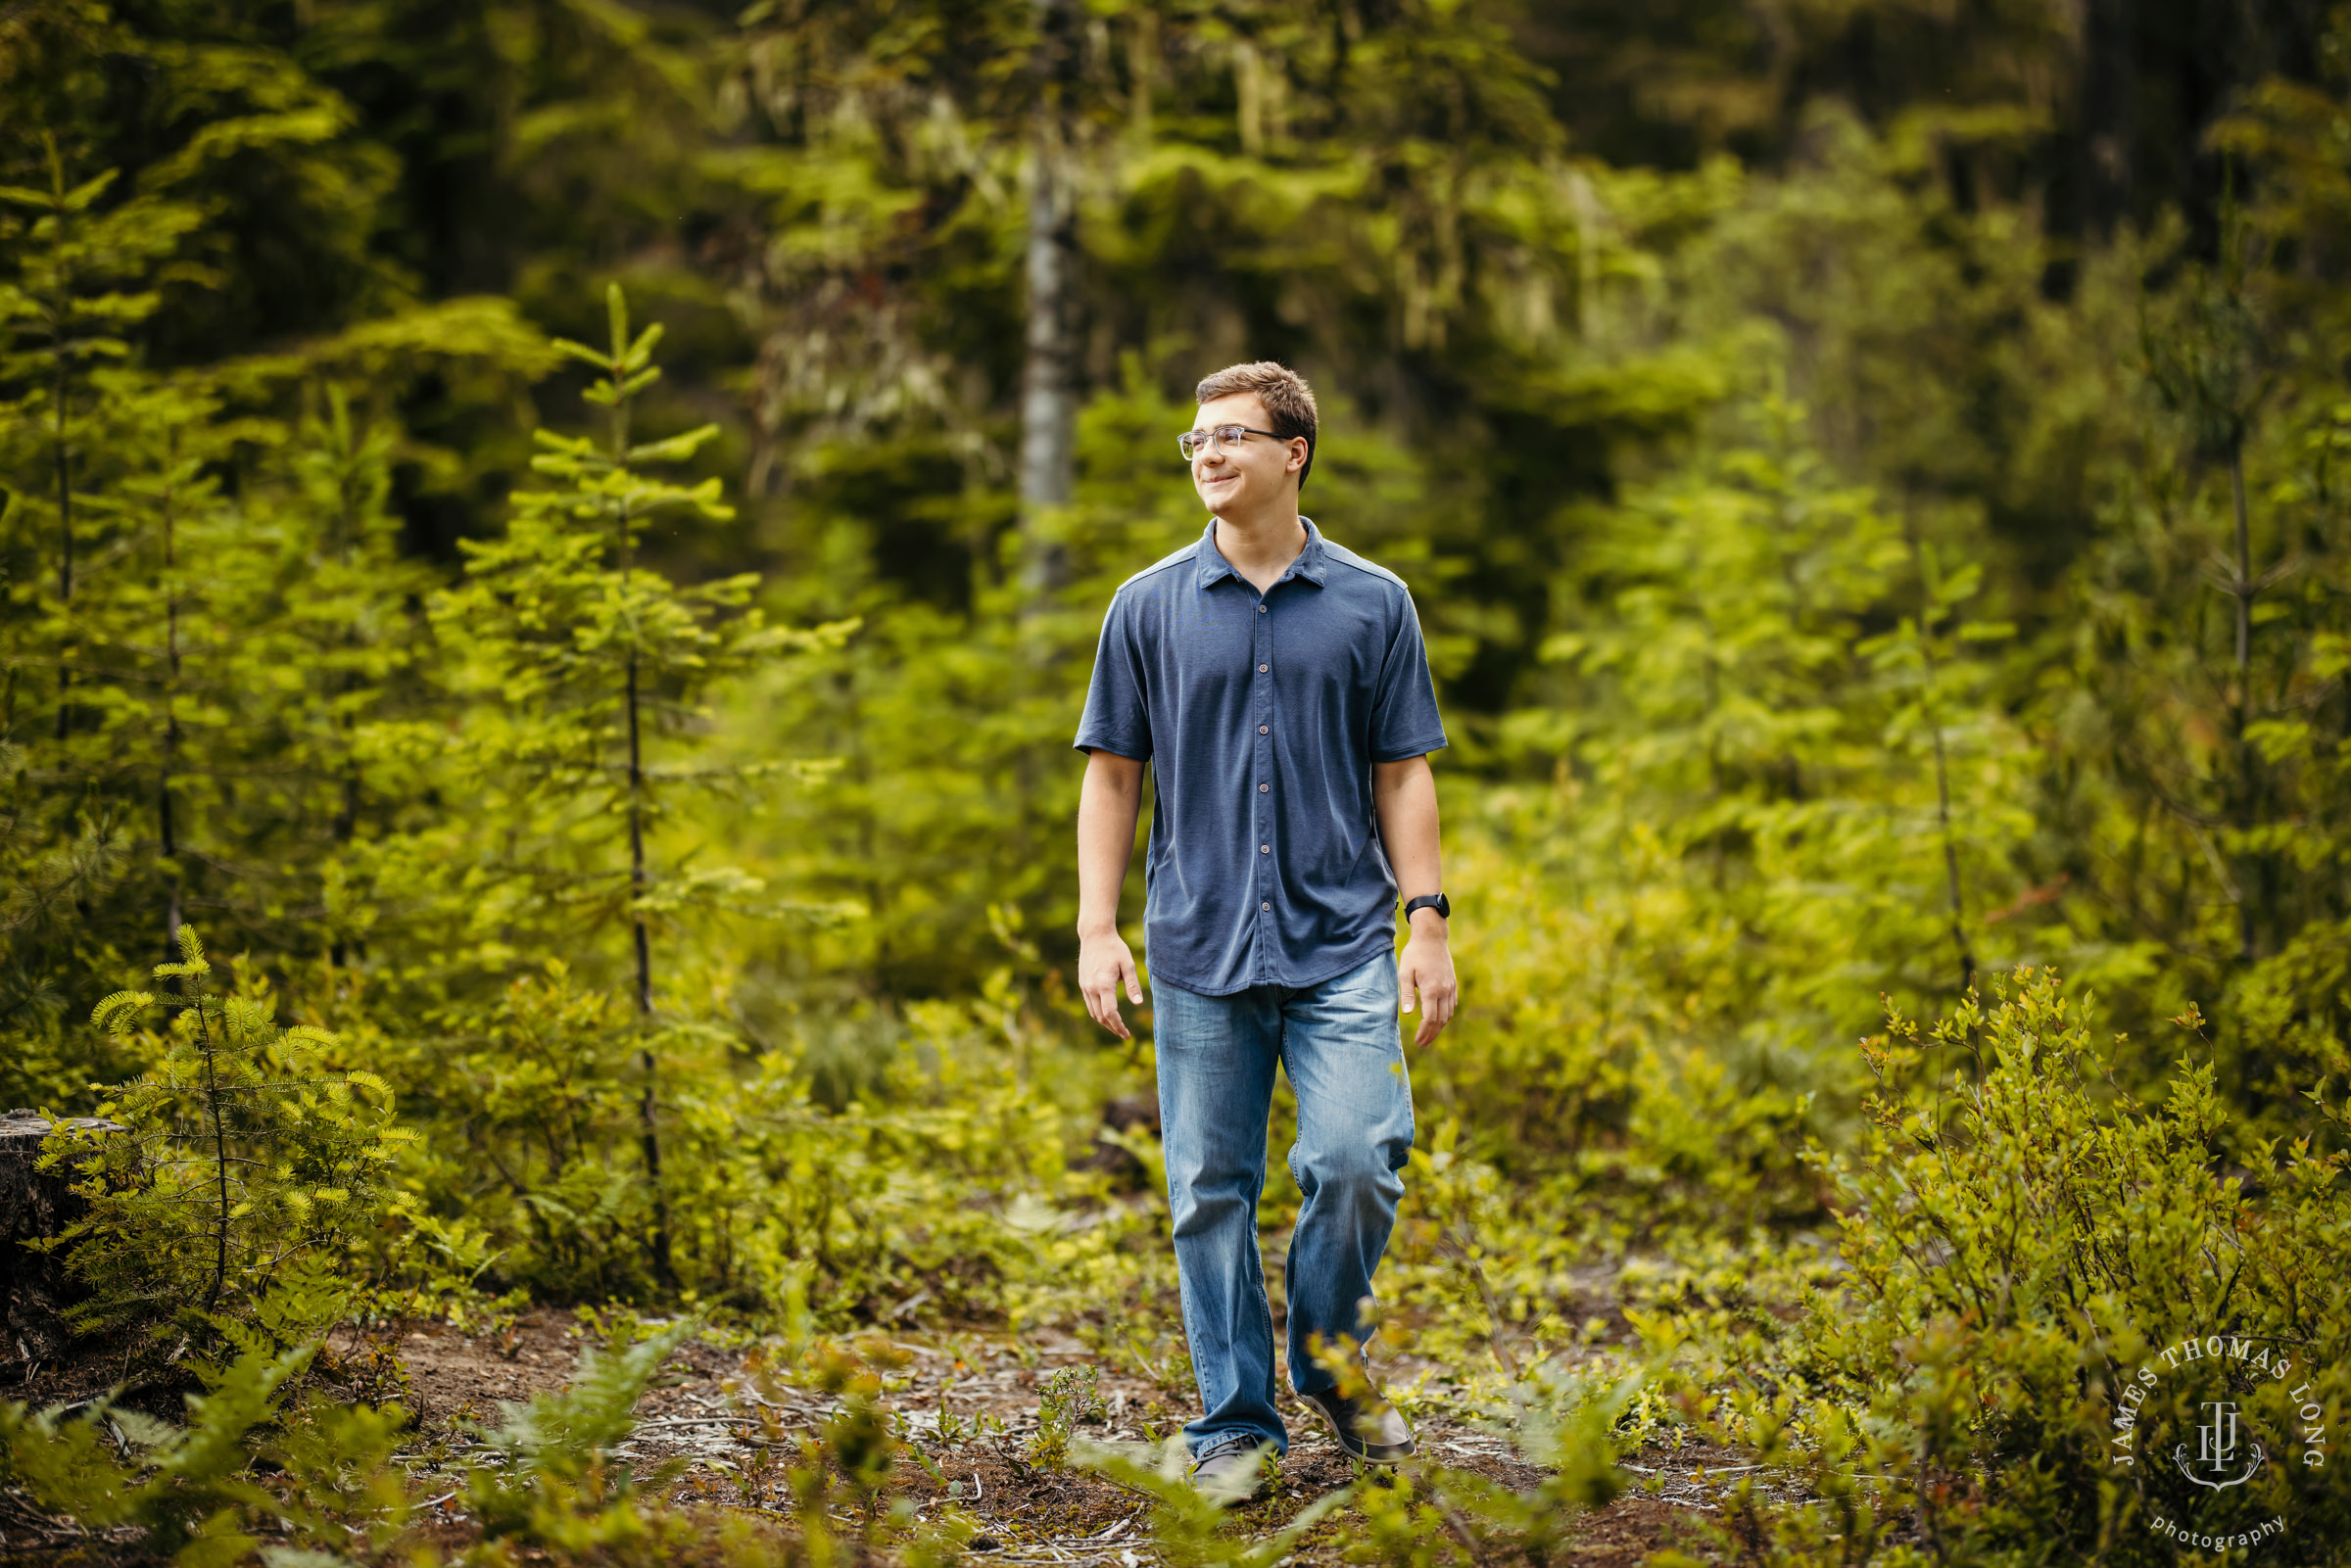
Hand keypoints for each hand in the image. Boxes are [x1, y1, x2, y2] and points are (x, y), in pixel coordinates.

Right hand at [1079, 930, 1143, 1038]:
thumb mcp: (1128, 964)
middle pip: (1101, 1016)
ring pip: (1094, 1012)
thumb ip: (1133, 985)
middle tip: (1124, 1034)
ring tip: (1117, 1027)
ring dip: (1105, 1022)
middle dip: (1113, 1028)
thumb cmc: (1114, 948)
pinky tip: (1108, 1014)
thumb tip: (1139, 1004)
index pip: (1110, 1013)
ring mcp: (1085, 986)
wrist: (1095, 935)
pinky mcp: (1083, 984)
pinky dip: (1099, 1013)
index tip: (1127, 1034)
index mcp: (1104, 984)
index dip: (1118, 1026)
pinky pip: (1090, 1004)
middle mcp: (1091, 988)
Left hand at [1397, 919, 1456, 1046]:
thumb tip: (1406, 1014)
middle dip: (1432, 1034)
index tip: (1418, 1041)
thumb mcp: (1405, 972)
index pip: (1430, 1018)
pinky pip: (1452, 1004)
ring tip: (1429, 1035)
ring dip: (1440, 1027)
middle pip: (1441, 1020)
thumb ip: (1406, 994)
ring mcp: (1450, 987)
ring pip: (1449, 1014)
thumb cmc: (1415, 954)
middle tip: (1422, 1044)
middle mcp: (1444, 990)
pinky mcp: (1453, 983)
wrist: (1432, 937)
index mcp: (1431, 989)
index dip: (1424, 1032)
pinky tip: (1439, 1019)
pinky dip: (1446, 1015)